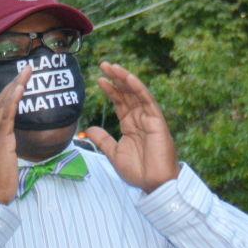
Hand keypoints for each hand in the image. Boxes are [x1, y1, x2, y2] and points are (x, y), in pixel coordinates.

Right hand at [0, 65, 31, 205]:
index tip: (21, 80)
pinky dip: (13, 99)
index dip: (10, 92)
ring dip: (16, 85)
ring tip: (27, 72)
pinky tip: (20, 88)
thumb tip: (15, 144)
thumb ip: (8, 149)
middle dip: (14, 83)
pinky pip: (7, 115)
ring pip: (4, 104)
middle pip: (1, 101)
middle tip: (27, 68)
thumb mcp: (4, 162)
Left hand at [85, 62, 180, 192]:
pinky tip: (129, 78)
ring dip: (125, 79)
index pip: (120, 103)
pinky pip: (147, 101)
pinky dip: (138, 88)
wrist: (153, 183)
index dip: (110, 90)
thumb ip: (103, 140)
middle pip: (127, 94)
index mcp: (130, 125)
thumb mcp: (113, 153)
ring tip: (113, 66)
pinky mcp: (157, 121)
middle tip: (104, 64)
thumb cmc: (137, 171)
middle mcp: (140, 119)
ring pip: (136, 93)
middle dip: (116, 79)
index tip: (99, 80)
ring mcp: (149, 118)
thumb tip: (90, 129)